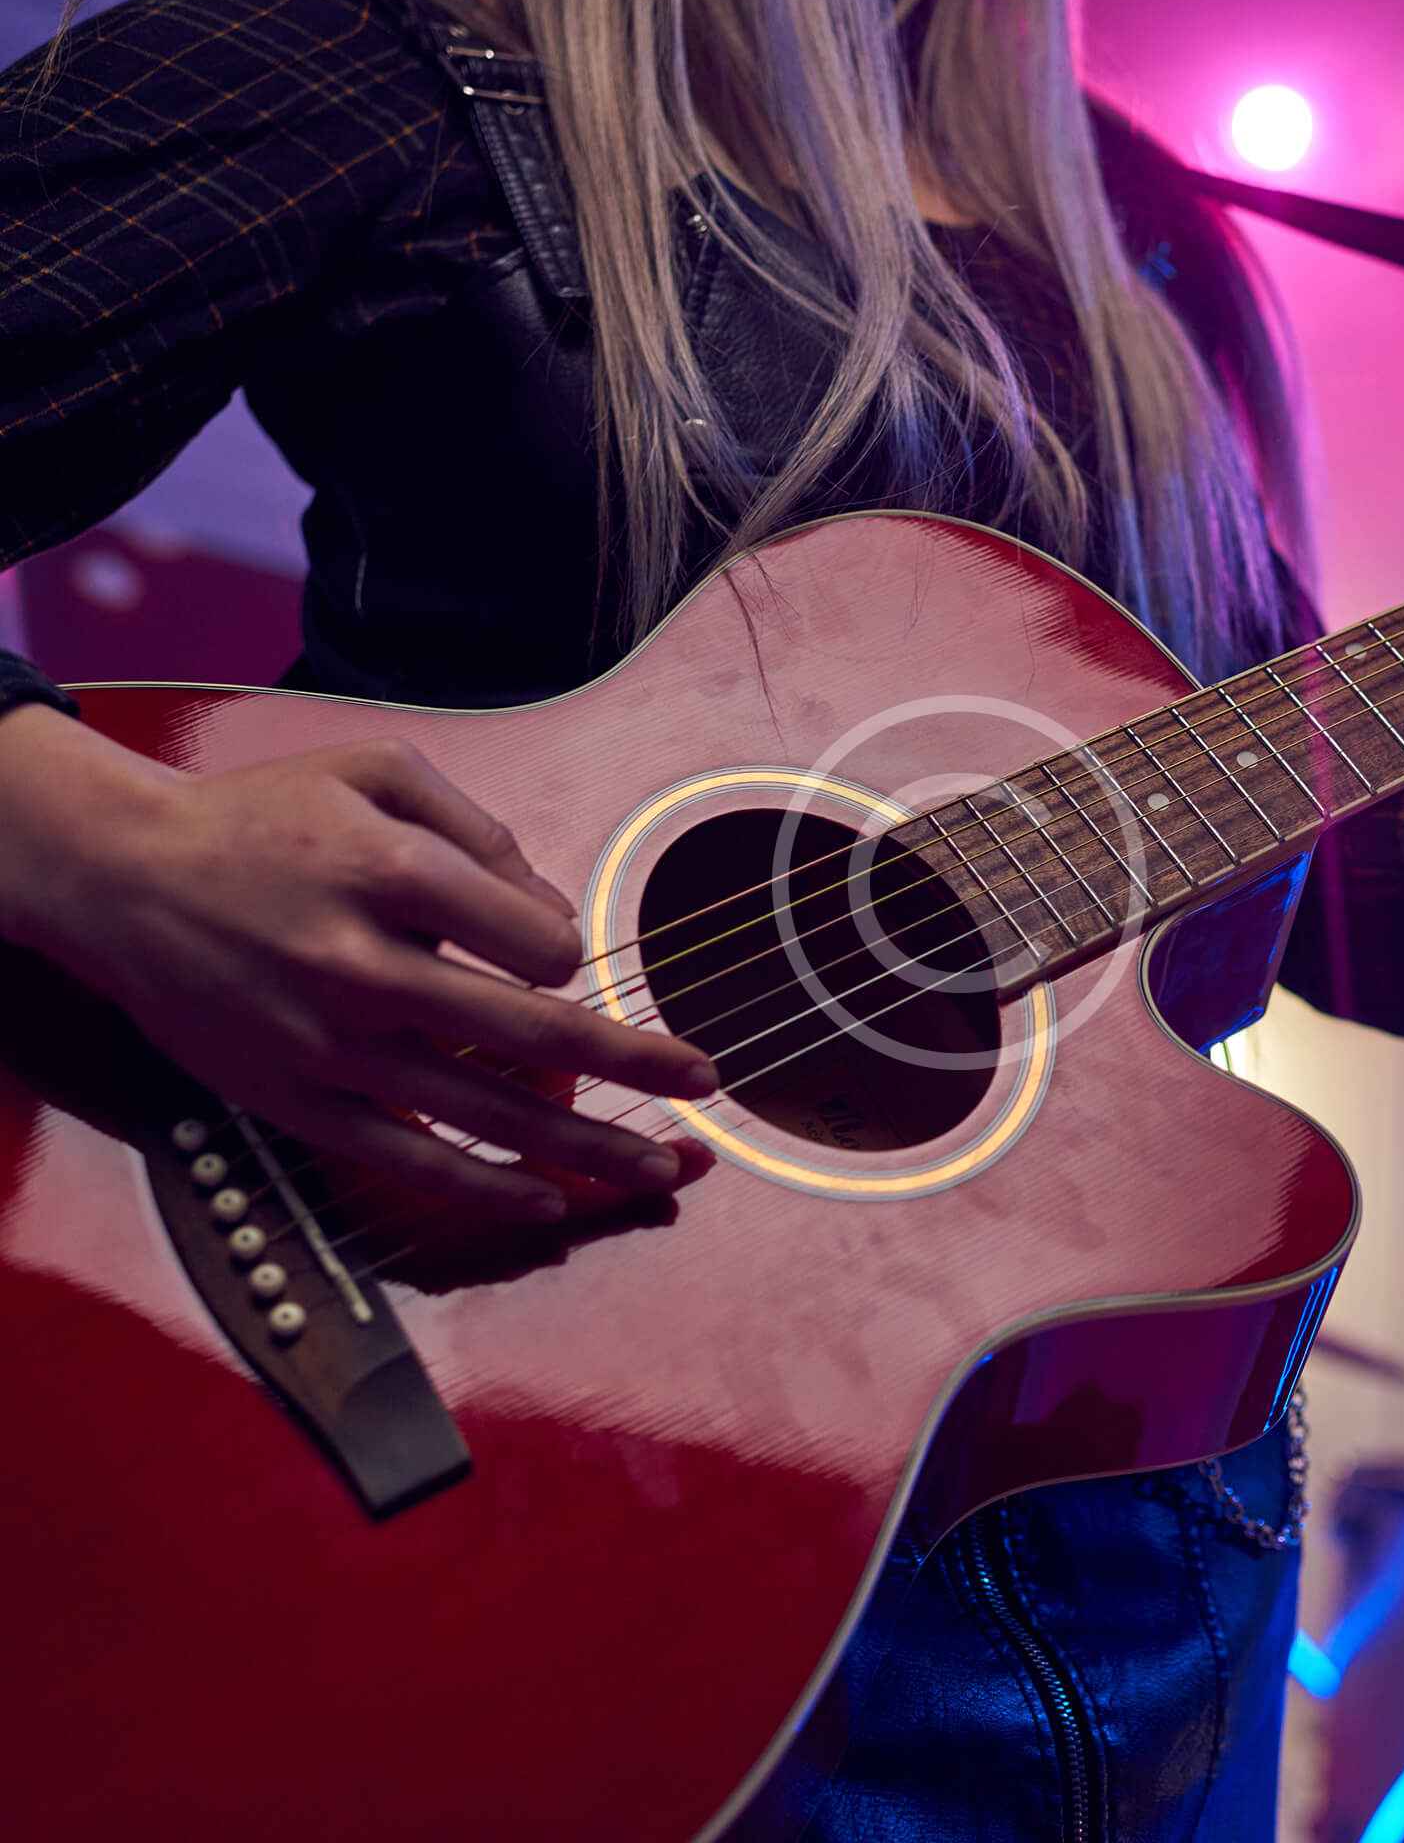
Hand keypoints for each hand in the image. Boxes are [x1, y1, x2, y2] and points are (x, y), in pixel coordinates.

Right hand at [0, 708, 715, 1222]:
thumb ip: (482, 833)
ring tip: (663, 1166)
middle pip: (534, 1035)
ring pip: (486, 1114)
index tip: (560, 953)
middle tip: (708, 1078)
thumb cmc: (267, 816)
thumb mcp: (376, 773)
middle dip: (637, 1062)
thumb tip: (559, 918)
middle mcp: (363, 968)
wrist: (124, 876)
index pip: (536, 939)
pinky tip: (548, 1201)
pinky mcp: (295, 1102)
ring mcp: (329, 1048)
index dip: (569, 950)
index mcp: (389, 877)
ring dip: (586, 1145)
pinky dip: (484, 1186)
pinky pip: (407, 1161)